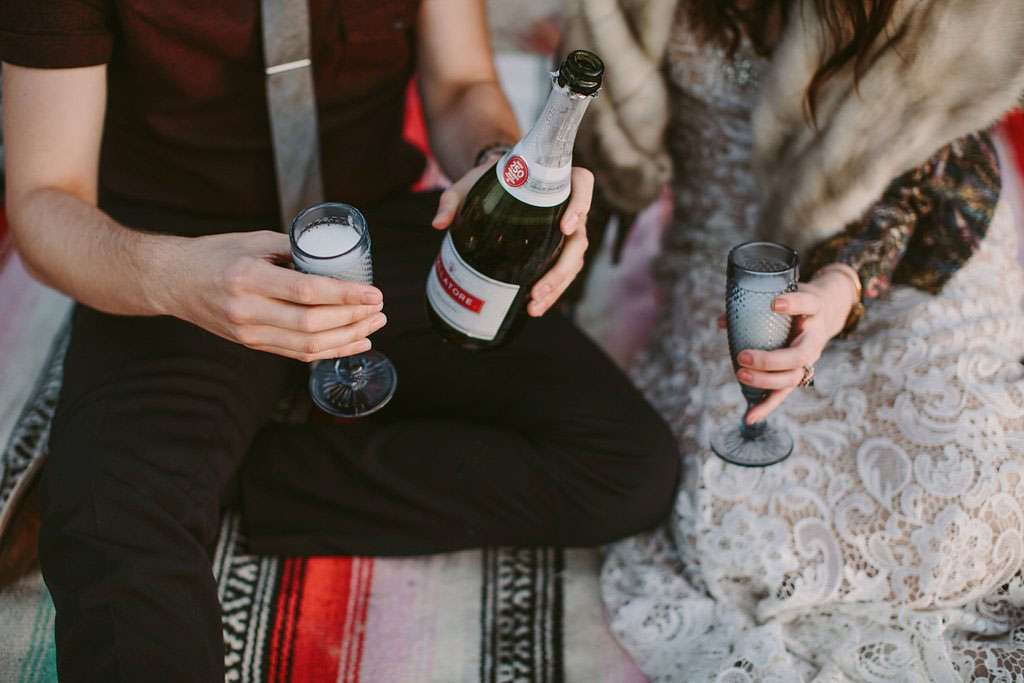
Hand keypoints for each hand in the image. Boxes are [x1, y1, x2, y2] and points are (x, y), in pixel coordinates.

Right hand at [158, 231, 386, 360]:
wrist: (172, 280)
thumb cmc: (215, 254)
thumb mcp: (255, 241)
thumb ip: (296, 249)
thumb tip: (338, 257)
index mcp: (249, 277)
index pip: (308, 292)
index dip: (346, 295)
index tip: (374, 293)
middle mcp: (248, 309)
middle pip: (312, 324)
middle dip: (353, 319)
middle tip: (379, 309)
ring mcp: (248, 332)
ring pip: (308, 345)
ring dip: (347, 339)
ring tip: (373, 326)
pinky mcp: (251, 344)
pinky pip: (297, 353)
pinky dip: (329, 350)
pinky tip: (353, 342)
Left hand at [431, 161, 594, 316]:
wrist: (495, 187)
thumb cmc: (487, 180)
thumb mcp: (468, 185)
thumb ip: (452, 200)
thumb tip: (438, 224)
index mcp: (554, 181)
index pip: (582, 184)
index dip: (581, 204)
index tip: (566, 226)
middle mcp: (567, 206)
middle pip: (579, 238)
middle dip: (562, 269)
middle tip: (537, 289)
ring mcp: (566, 231)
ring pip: (574, 261)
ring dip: (557, 286)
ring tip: (534, 306)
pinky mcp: (556, 249)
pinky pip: (563, 272)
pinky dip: (552, 291)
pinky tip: (534, 307)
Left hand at [727, 265, 857, 423]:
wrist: (823, 314)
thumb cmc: (796, 302)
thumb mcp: (782, 293)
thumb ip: (753, 304)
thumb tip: (721, 321)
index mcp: (814, 311)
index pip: (808, 304)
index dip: (793, 304)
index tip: (774, 304)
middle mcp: (814, 339)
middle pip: (798, 356)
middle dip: (770, 360)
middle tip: (743, 355)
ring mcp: (808, 360)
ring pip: (791, 377)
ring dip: (764, 380)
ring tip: (740, 374)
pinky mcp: (797, 376)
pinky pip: (782, 394)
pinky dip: (765, 407)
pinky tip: (748, 418)